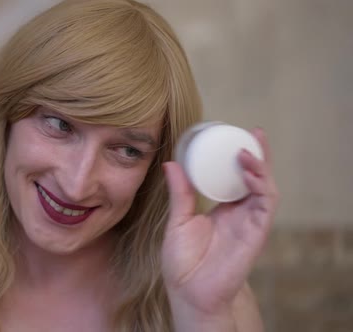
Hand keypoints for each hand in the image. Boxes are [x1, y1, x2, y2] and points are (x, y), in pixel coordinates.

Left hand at [161, 128, 278, 316]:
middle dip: (258, 155)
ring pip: (265, 188)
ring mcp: (250, 222)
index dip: (240, 157)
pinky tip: (251, 173)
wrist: (190, 291)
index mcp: (222, 208)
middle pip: (256, 178)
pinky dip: (262, 187)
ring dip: (260, 167)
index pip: (237, 177)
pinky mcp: (256, 233)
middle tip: (254, 132)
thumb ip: (180, 193)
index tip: (235, 135)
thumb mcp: (178, 220)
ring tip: (247, 150)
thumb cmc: (183, 261)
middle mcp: (240, 212)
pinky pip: (266, 205)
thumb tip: (170, 163)